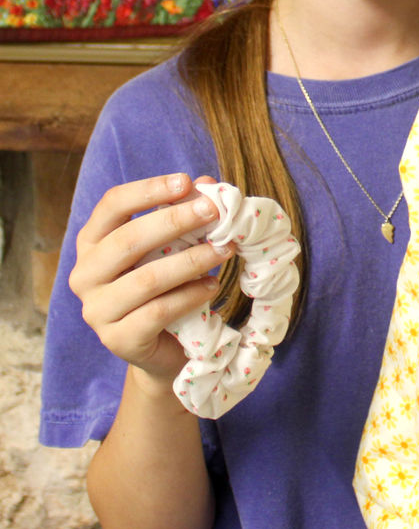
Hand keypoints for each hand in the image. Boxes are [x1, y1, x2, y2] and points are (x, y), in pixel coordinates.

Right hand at [69, 174, 232, 394]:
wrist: (164, 347)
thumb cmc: (166, 286)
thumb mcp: (172, 247)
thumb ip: (183, 215)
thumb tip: (207, 183)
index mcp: (92, 243)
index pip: (112, 205)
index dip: (148, 190)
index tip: (185, 181)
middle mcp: (85, 275)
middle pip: (128, 239)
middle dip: (175, 221)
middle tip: (214, 211)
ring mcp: (97, 310)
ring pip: (147, 278)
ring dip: (192, 260)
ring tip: (225, 250)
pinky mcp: (118, 339)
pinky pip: (158, 312)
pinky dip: (190, 295)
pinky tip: (212, 286)